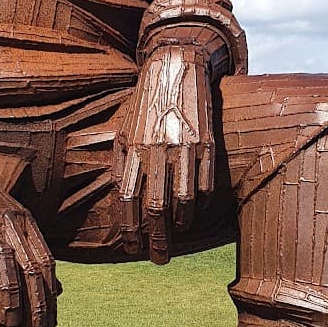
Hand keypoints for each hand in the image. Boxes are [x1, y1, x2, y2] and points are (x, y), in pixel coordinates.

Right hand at [0, 154, 58, 326]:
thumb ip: (30, 249)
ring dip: (11, 301)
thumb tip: (58, 287)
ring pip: (2, 267)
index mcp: (20, 220)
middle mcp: (3, 223)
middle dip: (35, 308)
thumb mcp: (8, 215)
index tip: (49, 326)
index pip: (44, 265)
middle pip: (29, 270)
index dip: (49, 299)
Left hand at [115, 45, 216, 263]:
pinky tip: (193, 210)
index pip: (128, 201)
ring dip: (179, 224)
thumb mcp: (123, 129)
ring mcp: (184, 148)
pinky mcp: (207, 144)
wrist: (175, 67)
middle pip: (156, 209)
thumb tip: (120, 202)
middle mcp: (157, 151)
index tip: (133, 248)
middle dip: (157, 241)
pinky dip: (199, 202)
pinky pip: (204, 184)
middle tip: (159, 259)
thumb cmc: (144, 104)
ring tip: (176, 234)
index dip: (130, 229)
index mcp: (133, 149)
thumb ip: (120, 164)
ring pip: (183, 201)